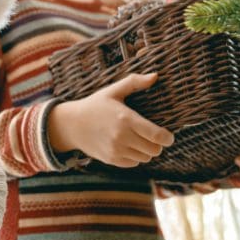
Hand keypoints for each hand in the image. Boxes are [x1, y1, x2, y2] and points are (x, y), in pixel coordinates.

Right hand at [48, 73, 174, 167]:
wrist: (71, 124)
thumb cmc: (95, 105)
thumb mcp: (113, 91)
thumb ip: (134, 82)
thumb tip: (155, 76)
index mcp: (126, 119)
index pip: (157, 135)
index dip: (168, 138)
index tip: (168, 136)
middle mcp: (122, 136)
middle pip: (155, 150)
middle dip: (158, 144)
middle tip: (152, 137)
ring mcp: (116, 150)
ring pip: (145, 158)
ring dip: (146, 151)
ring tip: (140, 141)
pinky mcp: (111, 159)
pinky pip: (133, 163)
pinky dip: (135, 157)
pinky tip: (129, 146)